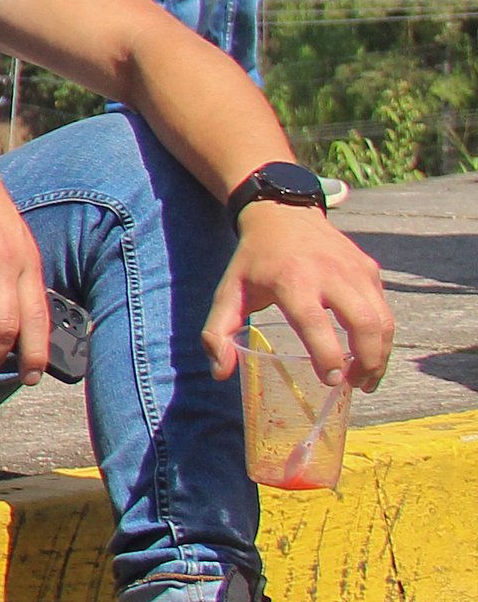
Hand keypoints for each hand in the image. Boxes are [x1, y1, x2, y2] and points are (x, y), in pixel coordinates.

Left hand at [206, 204, 390, 389]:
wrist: (282, 214)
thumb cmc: (254, 261)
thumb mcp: (228, 291)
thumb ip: (218, 332)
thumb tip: (221, 374)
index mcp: (291, 280)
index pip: (315, 322)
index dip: (326, 354)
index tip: (330, 381)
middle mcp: (329, 273)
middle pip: (363, 322)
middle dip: (367, 360)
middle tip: (355, 387)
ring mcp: (355, 269)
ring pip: (382, 318)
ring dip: (381, 354)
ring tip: (366, 379)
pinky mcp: (370, 269)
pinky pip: (383, 308)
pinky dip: (383, 336)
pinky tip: (369, 354)